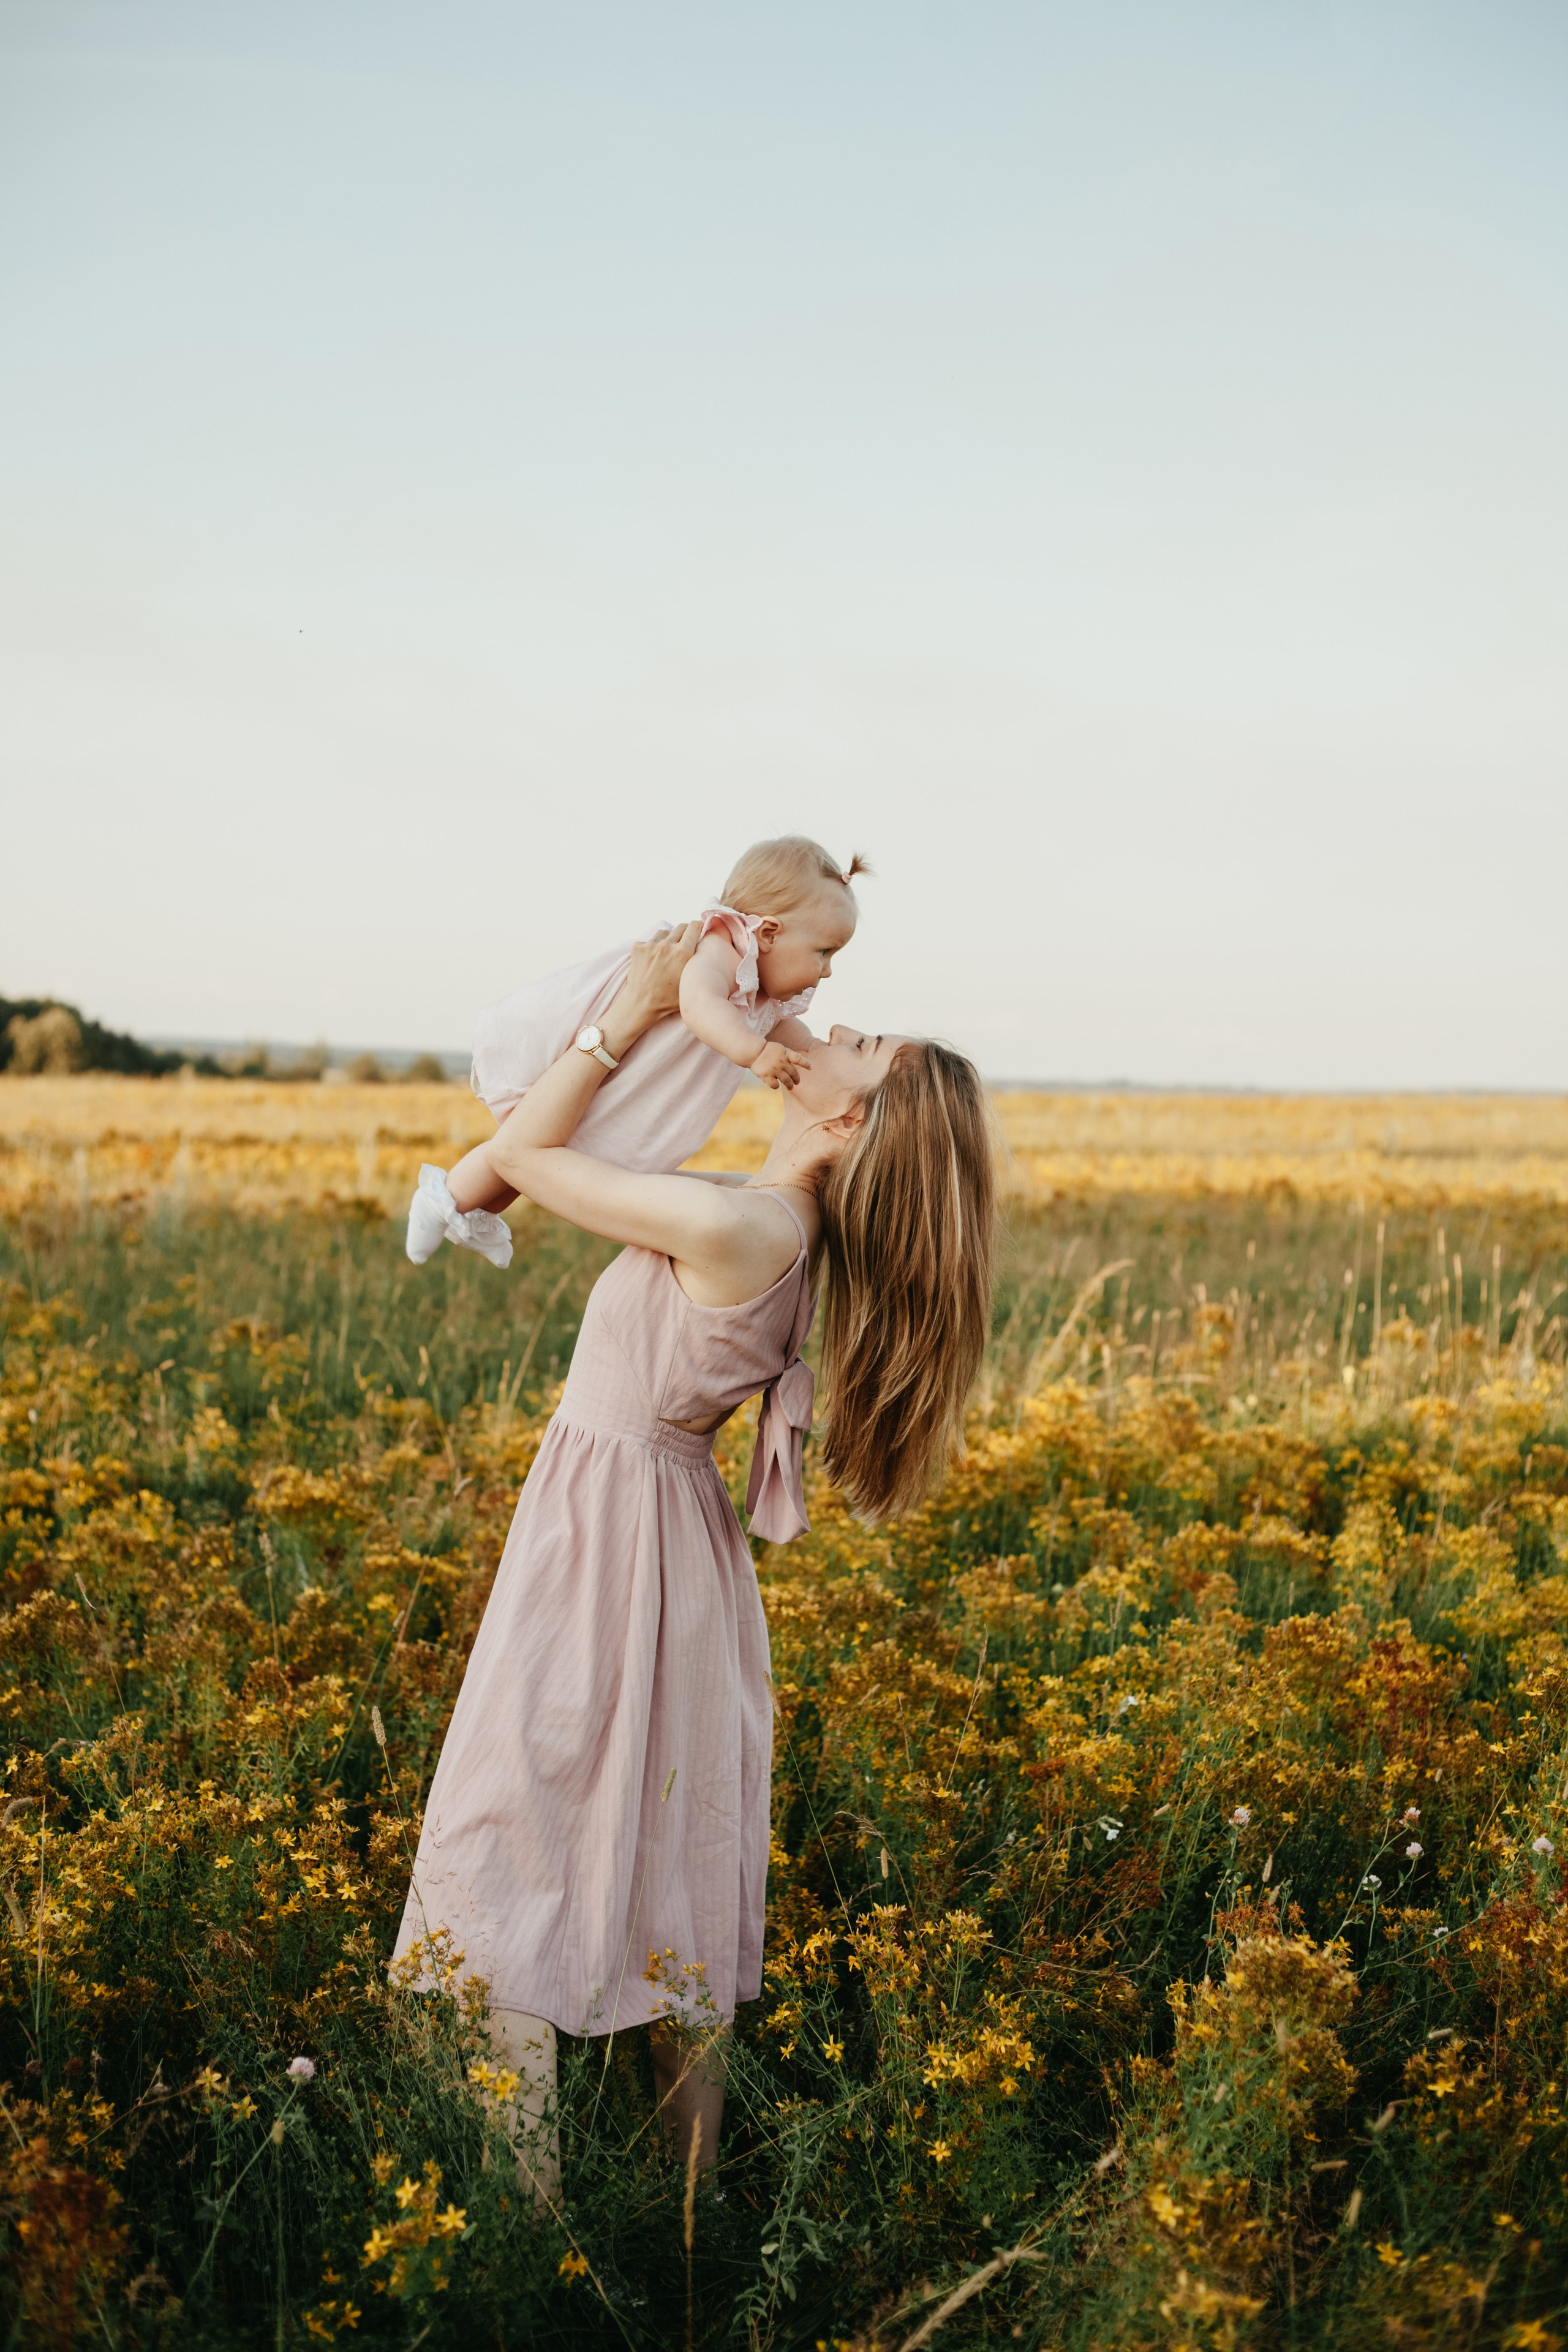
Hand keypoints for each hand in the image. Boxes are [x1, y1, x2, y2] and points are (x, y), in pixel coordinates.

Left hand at [606, 922, 701, 1050]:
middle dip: (685, 932)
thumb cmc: (668, 999)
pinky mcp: (638, 948)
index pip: (694, 926)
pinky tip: (654, 958)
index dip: (697, 926)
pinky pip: (648, 940)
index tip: (698, 929)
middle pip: (680, 927)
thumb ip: (696, 964)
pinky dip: (652, 946)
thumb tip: (701, 948)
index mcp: (683, 953)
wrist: (642, 1004)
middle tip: (684, 941)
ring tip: (668, 950)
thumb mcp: (690, 982)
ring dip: (668, 938)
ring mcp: (651, 945)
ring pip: (664, 932)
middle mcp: (667, 945)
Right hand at [750, 1038, 811, 1090]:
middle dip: (796, 1079)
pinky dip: (776, 1086)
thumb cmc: (768, 1050)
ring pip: (786, 1081)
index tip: (811, 1068)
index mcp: (785, 1053)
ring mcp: (774, 1069)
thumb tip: (800, 1058)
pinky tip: (776, 1085)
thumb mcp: (780, 1048)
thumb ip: (789, 1054)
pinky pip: (775, 1085)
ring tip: (790, 1087)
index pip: (798, 1058)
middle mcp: (781, 1061)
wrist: (754, 1052)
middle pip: (793, 1073)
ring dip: (789, 1085)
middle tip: (797, 1082)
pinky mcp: (766, 1075)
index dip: (805, 1063)